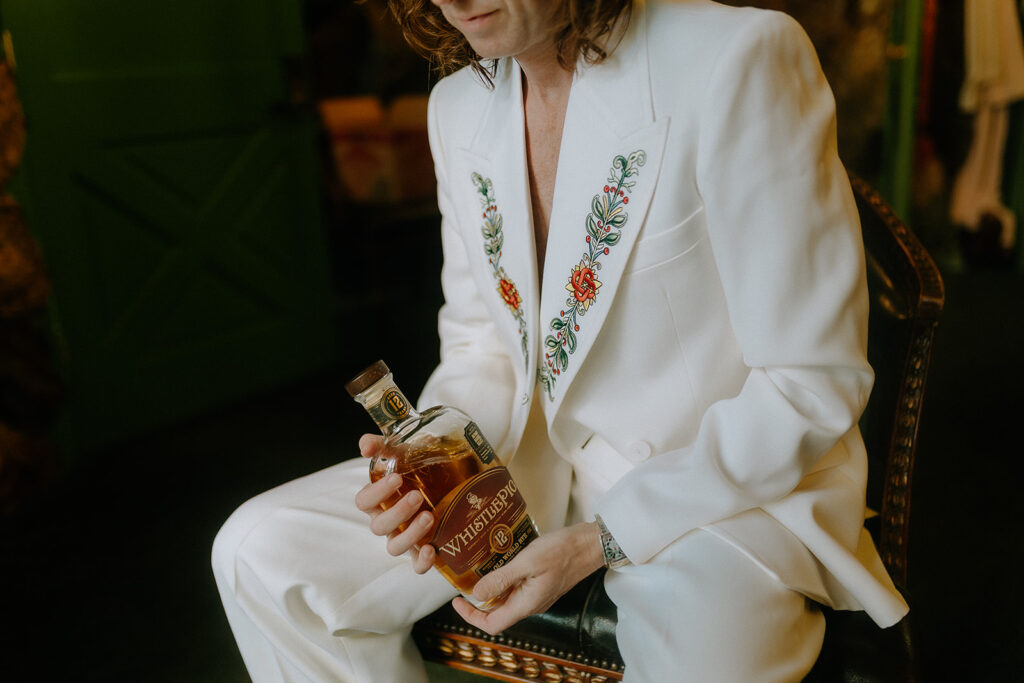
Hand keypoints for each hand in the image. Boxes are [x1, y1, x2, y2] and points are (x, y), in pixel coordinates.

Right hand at [353, 433, 435, 573]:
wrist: (453, 478)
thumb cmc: (420, 466)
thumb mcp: (403, 451)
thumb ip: (382, 445)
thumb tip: (365, 446)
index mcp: (379, 499)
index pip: (363, 501)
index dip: (376, 493)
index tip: (396, 478)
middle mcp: (388, 521)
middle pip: (378, 526)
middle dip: (397, 513)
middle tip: (417, 496)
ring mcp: (404, 537)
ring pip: (394, 547)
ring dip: (410, 534)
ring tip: (429, 517)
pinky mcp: (422, 549)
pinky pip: (415, 564)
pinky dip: (421, 562)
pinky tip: (432, 550)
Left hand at [452, 521, 604, 634]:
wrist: (592, 545)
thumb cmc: (563, 550)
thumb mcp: (528, 561)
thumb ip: (501, 579)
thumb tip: (476, 595)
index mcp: (527, 604)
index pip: (492, 624)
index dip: (471, 616)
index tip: (457, 600)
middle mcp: (531, 605)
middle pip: (497, 614)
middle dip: (477, 602)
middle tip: (463, 582)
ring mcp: (537, 596)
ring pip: (506, 601)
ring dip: (490, 591)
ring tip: (478, 571)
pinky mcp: (542, 585)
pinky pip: (516, 590)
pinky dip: (503, 582)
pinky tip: (499, 565)